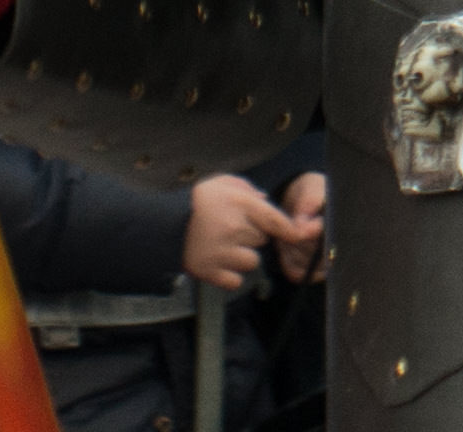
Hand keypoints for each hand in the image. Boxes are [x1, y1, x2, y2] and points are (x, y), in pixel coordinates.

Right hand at [185, 174, 319, 293]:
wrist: (162, 223)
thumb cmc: (194, 200)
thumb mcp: (219, 182)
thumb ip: (245, 188)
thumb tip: (264, 200)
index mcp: (239, 204)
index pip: (275, 220)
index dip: (291, 229)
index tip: (301, 236)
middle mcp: (235, 229)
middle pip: (262, 239)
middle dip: (253, 235)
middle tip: (231, 228)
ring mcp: (224, 253)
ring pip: (252, 261)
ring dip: (242, 256)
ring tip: (224, 245)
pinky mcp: (213, 272)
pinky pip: (236, 280)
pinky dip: (230, 275)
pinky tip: (218, 261)